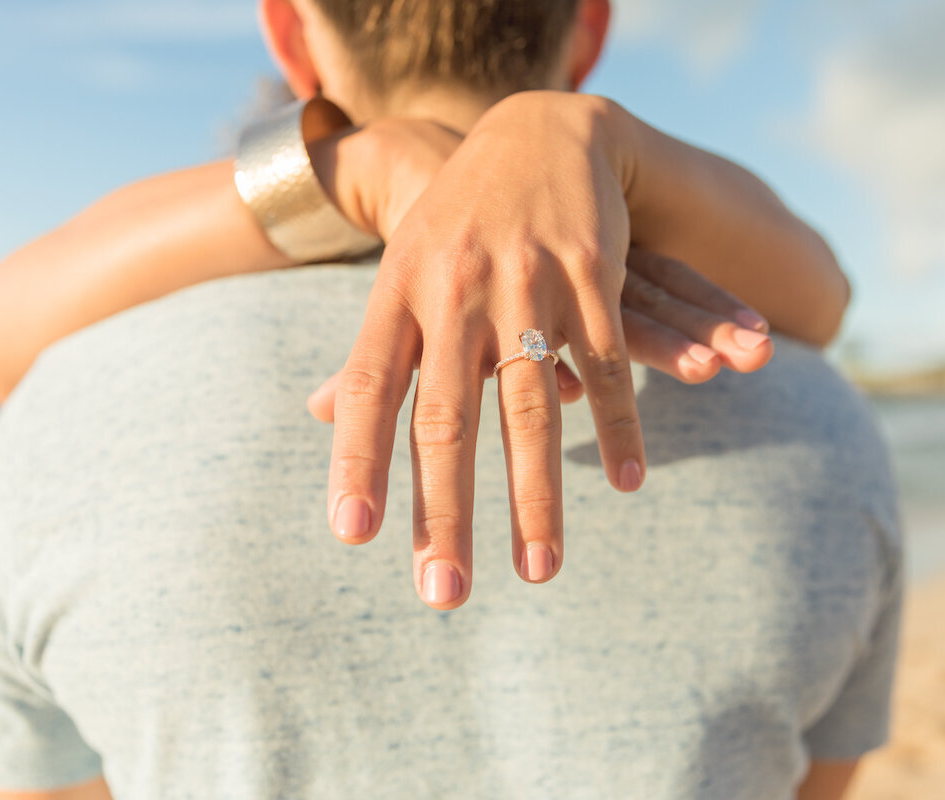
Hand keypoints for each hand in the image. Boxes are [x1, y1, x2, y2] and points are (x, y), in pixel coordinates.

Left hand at [323, 92, 770, 609]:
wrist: (536, 135)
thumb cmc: (458, 222)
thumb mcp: (401, 272)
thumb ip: (371, 348)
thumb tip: (318, 415)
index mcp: (398, 296)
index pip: (369, 391)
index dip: (358, 462)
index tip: (353, 536)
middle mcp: (455, 293)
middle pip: (447, 418)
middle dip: (445, 512)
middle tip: (444, 594)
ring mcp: (526, 285)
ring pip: (531, 406)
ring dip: (536, 496)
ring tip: (539, 570)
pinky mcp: (591, 278)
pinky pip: (606, 366)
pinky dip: (617, 426)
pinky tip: (626, 482)